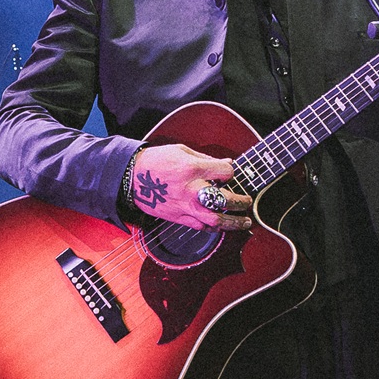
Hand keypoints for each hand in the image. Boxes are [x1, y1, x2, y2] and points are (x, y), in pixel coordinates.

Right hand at [128, 144, 251, 230]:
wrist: (131, 178)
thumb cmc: (155, 161)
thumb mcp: (181, 150)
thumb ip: (205, 158)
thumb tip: (225, 163)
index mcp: (193, 168)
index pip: (226, 172)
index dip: (231, 171)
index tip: (229, 172)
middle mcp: (192, 189)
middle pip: (226, 199)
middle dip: (241, 201)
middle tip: (247, 200)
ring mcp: (185, 206)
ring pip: (217, 220)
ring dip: (234, 222)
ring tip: (244, 221)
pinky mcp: (178, 217)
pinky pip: (201, 227)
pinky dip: (214, 227)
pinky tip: (221, 225)